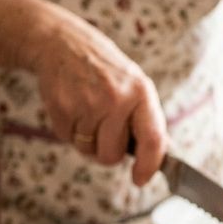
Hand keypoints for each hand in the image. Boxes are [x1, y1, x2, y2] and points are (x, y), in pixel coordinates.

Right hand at [27, 0, 167, 184]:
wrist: (63, 43)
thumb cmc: (106, 71)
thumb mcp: (135, 85)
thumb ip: (147, 119)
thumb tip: (160, 154)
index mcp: (141, 93)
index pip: (153, 140)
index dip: (149, 166)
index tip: (141, 180)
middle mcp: (116, 98)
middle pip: (113, 156)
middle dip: (109, 151)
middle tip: (105, 127)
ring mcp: (87, 103)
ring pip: (89, 151)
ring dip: (88, 140)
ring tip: (89, 112)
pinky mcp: (62, 107)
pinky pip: (68, 140)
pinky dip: (70, 131)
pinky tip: (74, 107)